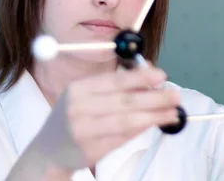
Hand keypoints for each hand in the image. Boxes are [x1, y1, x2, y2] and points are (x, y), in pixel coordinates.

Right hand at [38, 65, 180, 169]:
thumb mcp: (87, 95)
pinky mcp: (90, 149)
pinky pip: (122, 137)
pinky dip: (142, 129)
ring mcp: (83, 130)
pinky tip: (155, 124)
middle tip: (175, 95)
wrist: (48, 151)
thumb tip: (148, 73)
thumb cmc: (74, 118)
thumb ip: (115, 85)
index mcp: (78, 88)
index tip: (161, 76)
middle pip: (124, 100)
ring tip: (173, 112)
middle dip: (154, 97)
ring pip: (126, 120)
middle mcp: (78, 107)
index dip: (140, 77)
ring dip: (154, 116)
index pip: (115, 80)